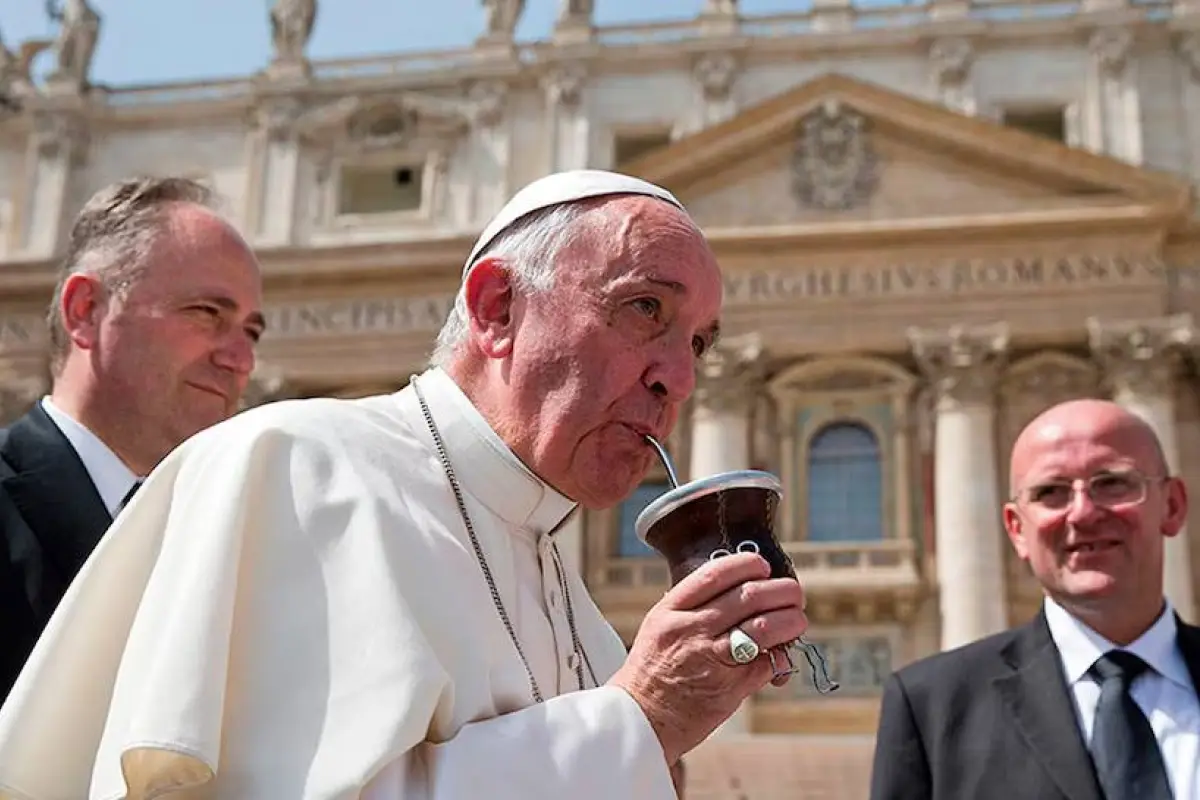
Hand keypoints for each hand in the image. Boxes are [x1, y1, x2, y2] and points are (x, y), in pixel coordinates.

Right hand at [606, 551, 807, 764]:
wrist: (640, 719)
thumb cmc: (651, 671)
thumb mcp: (659, 627)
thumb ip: (692, 608)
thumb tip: (740, 592)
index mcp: (671, 611)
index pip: (715, 574)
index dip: (746, 565)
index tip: (763, 566)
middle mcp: (690, 630)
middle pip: (748, 597)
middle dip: (781, 591)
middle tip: (793, 593)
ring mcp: (710, 658)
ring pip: (764, 627)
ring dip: (791, 620)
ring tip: (797, 619)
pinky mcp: (729, 687)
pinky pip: (765, 664)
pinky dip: (781, 657)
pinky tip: (782, 654)